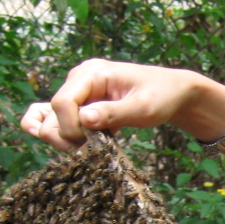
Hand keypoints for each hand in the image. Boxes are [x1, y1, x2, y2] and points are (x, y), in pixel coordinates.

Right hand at [19, 59, 216, 150]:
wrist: (172, 92)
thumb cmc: (161, 96)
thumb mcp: (143, 107)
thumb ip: (114, 113)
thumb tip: (84, 120)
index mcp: (92, 73)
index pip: (62, 102)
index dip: (71, 128)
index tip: (92, 144)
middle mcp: (79, 79)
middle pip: (52, 113)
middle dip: (66, 137)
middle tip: (91, 150)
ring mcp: (78, 92)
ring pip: (52, 120)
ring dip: (66, 140)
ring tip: (92, 148)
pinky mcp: (81, 104)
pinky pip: (59, 120)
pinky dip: (66, 136)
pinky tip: (83, 143)